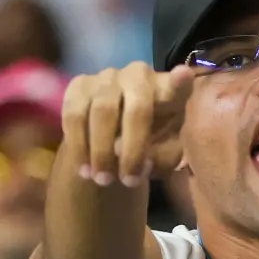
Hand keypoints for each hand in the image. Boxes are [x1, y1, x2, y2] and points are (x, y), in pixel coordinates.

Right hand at [64, 62, 196, 187]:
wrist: (113, 136)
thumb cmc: (148, 145)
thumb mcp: (162, 158)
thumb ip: (161, 160)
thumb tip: (144, 162)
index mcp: (168, 91)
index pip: (176, 85)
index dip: (179, 81)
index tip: (184, 76)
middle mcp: (139, 75)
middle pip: (137, 110)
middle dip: (132, 151)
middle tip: (128, 182)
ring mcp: (108, 76)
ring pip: (102, 111)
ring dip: (102, 152)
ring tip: (102, 181)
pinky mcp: (80, 83)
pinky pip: (74, 114)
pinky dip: (78, 145)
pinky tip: (83, 168)